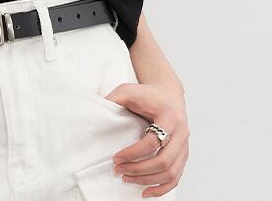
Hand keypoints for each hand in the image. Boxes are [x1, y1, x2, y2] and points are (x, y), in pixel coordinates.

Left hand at [105, 81, 189, 197]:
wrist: (168, 93)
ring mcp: (185, 146)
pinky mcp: (183, 154)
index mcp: (170, 117)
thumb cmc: (147, 93)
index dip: (133, 153)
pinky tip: (147, 192)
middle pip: (164, 161)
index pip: (152, 142)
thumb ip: (112, 99)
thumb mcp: (128, 90)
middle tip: (119, 171)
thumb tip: (94, 110)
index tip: (115, 157)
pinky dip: (163, 188)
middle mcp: (181, 133)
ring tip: (127, 179)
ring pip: (171, 173)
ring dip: (148, 180)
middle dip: (139, 170)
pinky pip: (176, 177)